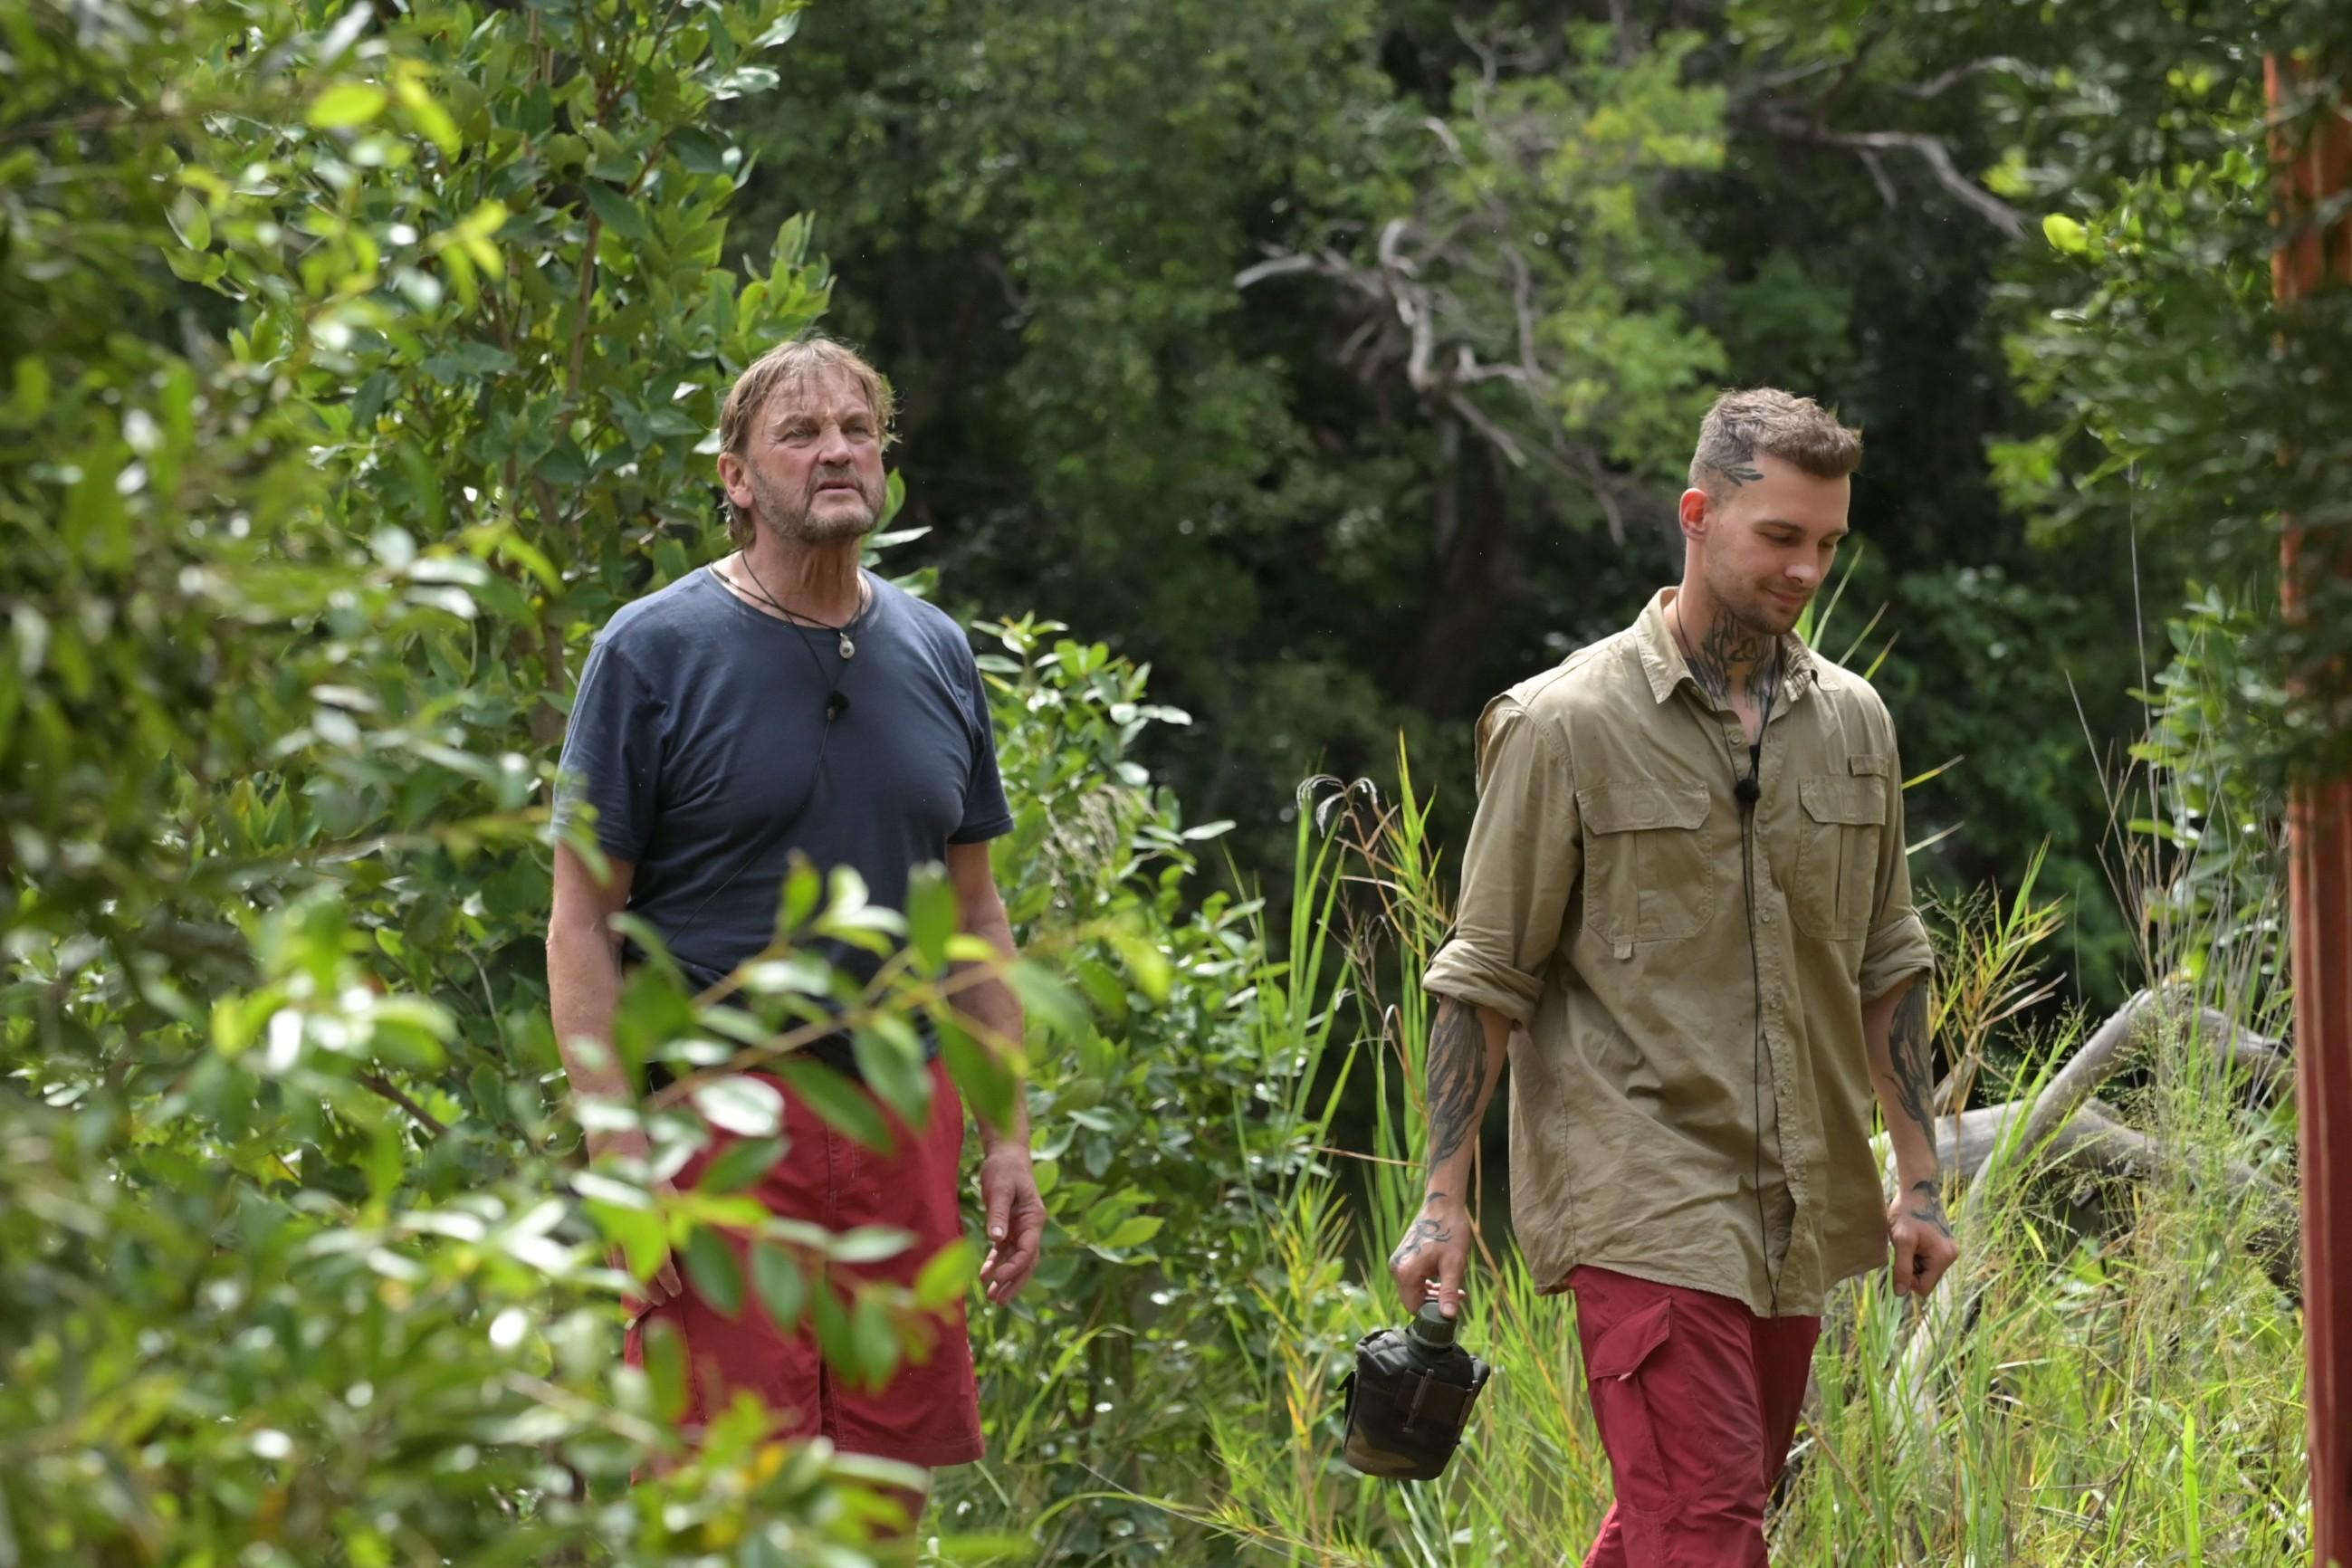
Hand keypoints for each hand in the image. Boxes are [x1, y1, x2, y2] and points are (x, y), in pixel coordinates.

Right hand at [588, 1127, 682, 1314]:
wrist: (614, 1143)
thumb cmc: (645, 1165)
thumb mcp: (666, 1186)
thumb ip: (675, 1211)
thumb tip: (688, 1239)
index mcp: (649, 1211)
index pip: (659, 1253)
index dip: (666, 1276)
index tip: (675, 1292)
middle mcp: (630, 1220)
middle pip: (638, 1264)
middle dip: (649, 1287)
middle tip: (662, 1303)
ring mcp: (612, 1222)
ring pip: (622, 1262)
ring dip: (633, 1283)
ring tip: (644, 1304)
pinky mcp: (601, 1222)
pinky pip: (609, 1251)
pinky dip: (618, 1269)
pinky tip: (623, 1282)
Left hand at [976, 1141, 1044, 1305]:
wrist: (1006, 1154)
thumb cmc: (1005, 1169)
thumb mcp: (1000, 1189)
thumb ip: (999, 1214)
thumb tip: (996, 1240)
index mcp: (1034, 1218)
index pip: (1028, 1250)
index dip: (1013, 1267)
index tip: (996, 1279)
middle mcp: (1030, 1227)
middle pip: (1026, 1262)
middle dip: (1013, 1282)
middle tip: (998, 1302)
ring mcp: (1020, 1229)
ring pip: (1015, 1260)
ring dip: (1005, 1278)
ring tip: (992, 1298)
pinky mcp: (1008, 1227)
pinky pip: (1004, 1251)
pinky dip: (996, 1263)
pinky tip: (985, 1276)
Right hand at [1388, 1193, 1471, 1317]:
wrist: (1443, 1205)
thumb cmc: (1450, 1232)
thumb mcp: (1453, 1265)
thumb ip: (1449, 1292)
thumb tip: (1448, 1316)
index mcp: (1405, 1272)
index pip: (1414, 1307)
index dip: (1433, 1311)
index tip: (1452, 1305)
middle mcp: (1397, 1267)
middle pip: (1413, 1299)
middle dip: (1434, 1301)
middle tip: (1457, 1295)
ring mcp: (1399, 1260)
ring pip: (1414, 1289)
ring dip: (1432, 1292)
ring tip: (1454, 1286)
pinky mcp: (1404, 1255)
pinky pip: (1413, 1278)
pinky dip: (1427, 1281)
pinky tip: (1444, 1277)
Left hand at [1889, 1176, 1958, 1298]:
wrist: (1916, 1190)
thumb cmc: (1907, 1213)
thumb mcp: (1901, 1241)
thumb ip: (1902, 1268)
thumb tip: (1900, 1294)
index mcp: (1944, 1257)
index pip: (1924, 1288)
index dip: (1908, 1280)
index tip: (1900, 1261)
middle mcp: (1951, 1256)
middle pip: (1925, 1279)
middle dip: (1911, 1268)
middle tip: (1903, 1248)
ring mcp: (1948, 1250)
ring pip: (1925, 1270)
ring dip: (1912, 1260)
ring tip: (1907, 1242)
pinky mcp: (1943, 1245)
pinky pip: (1927, 1260)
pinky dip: (1916, 1254)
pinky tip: (1912, 1239)